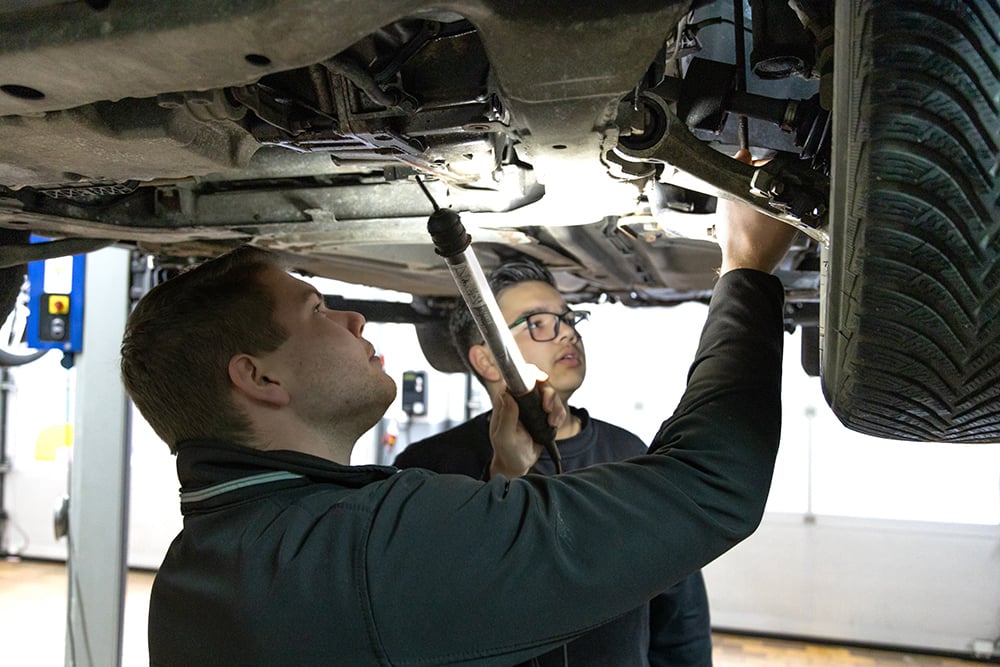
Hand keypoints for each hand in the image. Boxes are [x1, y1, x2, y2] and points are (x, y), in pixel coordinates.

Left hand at [488, 381, 565, 478]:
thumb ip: (506, 417)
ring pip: (550, 393)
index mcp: (506, 400)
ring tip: (551, 423)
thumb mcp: (503, 437)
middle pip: (539, 382)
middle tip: (548, 409)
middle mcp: (519, 399)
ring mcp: (532, 405)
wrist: (518, 463)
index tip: (541, 380)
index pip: (518, 377)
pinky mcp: (542, 413)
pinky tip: (553, 425)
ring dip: (555, 406)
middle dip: (548, 394)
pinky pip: (556, 406)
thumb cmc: (507, 451)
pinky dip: (559, 414)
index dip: (531, 374)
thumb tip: (506, 395)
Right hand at [715, 149, 798, 274]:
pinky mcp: (790, 232)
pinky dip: (765, 218)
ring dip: (761, 202)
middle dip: (758, 186)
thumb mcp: (730, 197)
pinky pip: (776, 217)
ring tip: (747, 213)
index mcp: (782, 192)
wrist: (745, 265)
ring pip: (775, 200)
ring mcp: (792, 219)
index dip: (752, 168)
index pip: (770, 166)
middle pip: (774, 184)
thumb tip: (742, 154)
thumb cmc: (740, 237)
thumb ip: (737, 170)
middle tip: (742, 197)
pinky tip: (753, 225)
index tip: (744, 174)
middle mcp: (792, 204)